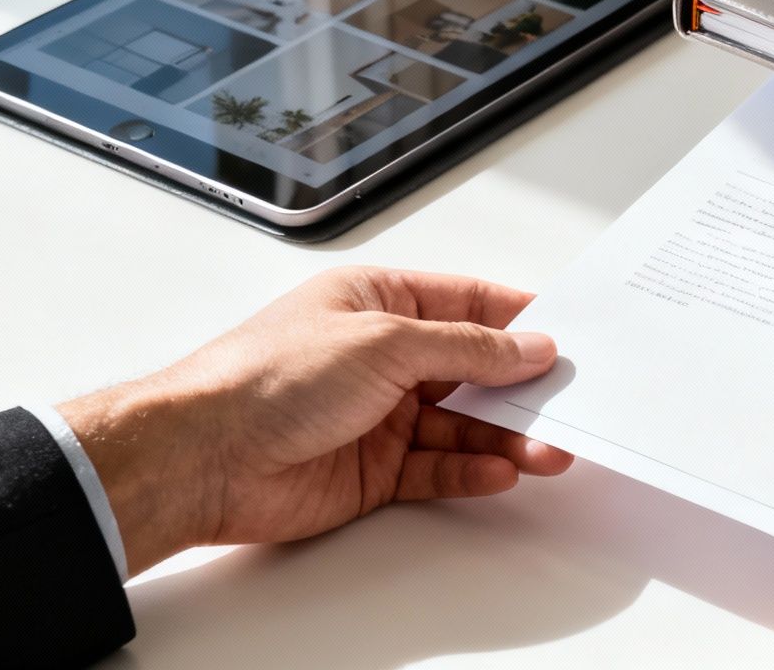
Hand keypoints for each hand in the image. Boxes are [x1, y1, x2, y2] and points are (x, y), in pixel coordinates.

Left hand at [58, 267, 572, 575]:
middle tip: (570, 399)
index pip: (466, 302)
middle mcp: (380, 356)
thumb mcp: (385, 342)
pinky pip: (438, 469)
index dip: (517, 317)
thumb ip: (466, 348)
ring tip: (550, 448)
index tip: (566, 333)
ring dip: (507, 435)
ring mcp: (377, 415)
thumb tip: (526, 346)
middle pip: (470, 368)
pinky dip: (472, 470)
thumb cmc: (266, 377)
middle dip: (521, 385)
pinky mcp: (372, 471)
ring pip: (461, 424)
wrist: (203, 457)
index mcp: (377, 302)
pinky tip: (502, 469)